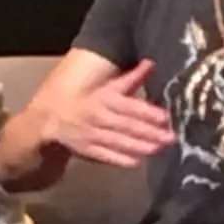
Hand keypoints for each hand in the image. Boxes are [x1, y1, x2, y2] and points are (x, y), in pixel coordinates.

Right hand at [44, 59, 173, 166]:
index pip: (129, 105)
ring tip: (160, 148)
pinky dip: (121, 159)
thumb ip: (132, 77)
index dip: (147, 112)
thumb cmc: (91, 98)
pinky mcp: (88, 150)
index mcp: (104, 97)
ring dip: (140, 146)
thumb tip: (152, 62)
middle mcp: (98, 116)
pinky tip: (138, 161)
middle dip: (149, 132)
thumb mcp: (110, 86)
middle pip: (127, 125)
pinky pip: (106, 155)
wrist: (53, 117)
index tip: (165, 117)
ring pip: (118, 141)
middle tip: (170, 137)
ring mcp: (91, 134)